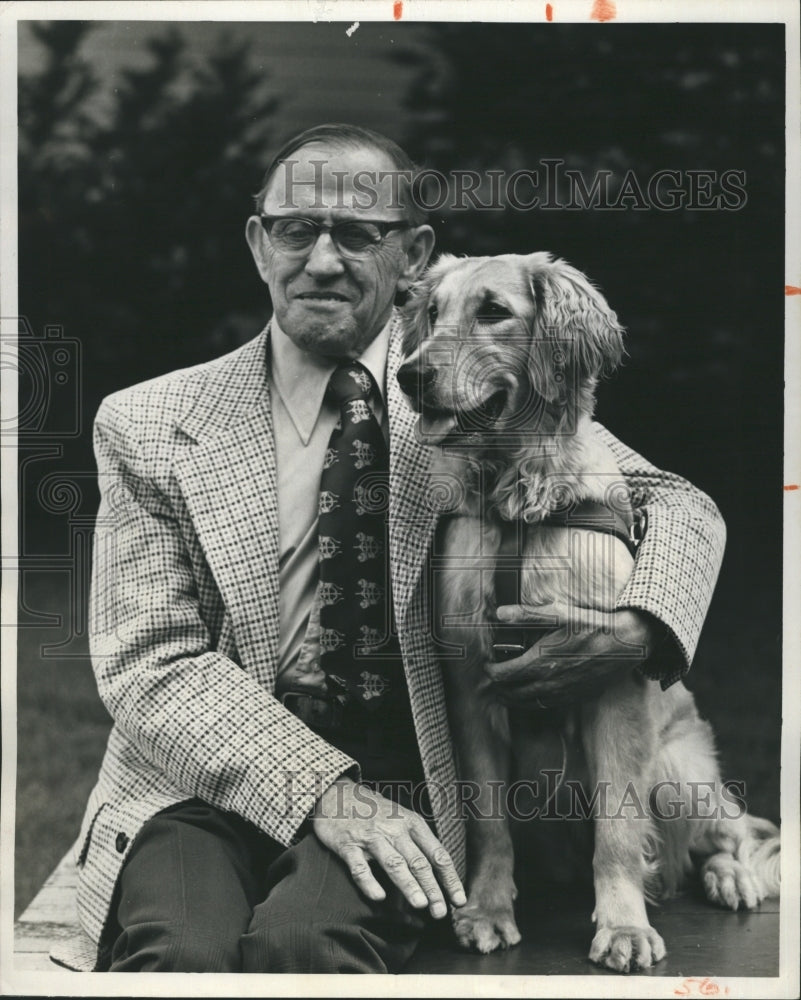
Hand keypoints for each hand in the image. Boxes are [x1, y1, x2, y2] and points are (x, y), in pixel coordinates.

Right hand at [312, 778, 465, 917]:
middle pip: (418, 861)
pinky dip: (370, 883)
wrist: (336, 793)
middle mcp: (394, 829)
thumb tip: (439, 875)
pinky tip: (379, 897)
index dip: (449, 878)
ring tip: (421, 904)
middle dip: (432, 888)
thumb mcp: (401, 818)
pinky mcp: (348, 845)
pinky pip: (360, 867)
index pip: (437, 853)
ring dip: (408, 884)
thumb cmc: (374, 811)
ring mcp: (370, 837)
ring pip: (394, 863)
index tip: (459, 900)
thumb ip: (418, 842)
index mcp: (412, 823)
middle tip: (441, 912)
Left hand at [486, 604, 661, 707]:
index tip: (488, 664)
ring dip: (513, 698)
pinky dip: (533, 702)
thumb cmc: (592, 625)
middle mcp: (549, 682)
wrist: (626, 643)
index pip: (503, 675)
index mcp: (540, 662)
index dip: (490, 671)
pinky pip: (547, 706)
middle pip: (512, 693)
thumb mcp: (558, 613)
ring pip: (528, 703)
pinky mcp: (576, 697)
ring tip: (506, 691)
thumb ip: (526, 615)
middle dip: (498, 688)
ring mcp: (563, 693)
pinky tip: (533, 695)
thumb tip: (499, 613)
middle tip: (493, 680)